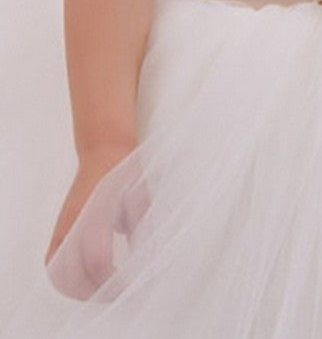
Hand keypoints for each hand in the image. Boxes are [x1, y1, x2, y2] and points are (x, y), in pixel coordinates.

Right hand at [44, 142, 151, 299]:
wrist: (104, 151)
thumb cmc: (127, 174)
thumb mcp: (143, 199)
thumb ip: (144, 231)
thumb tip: (147, 264)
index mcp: (98, 211)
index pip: (98, 259)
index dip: (114, 280)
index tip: (131, 283)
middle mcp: (75, 220)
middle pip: (74, 273)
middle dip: (96, 291)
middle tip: (118, 291)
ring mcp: (63, 225)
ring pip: (58, 272)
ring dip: (79, 290)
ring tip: (102, 290)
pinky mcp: (58, 229)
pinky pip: (52, 262)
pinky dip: (64, 279)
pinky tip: (85, 281)